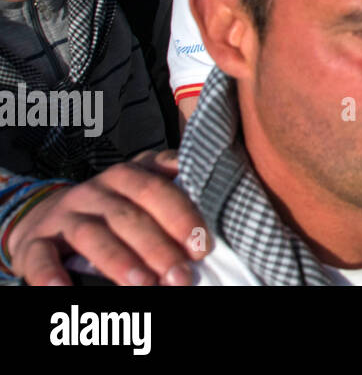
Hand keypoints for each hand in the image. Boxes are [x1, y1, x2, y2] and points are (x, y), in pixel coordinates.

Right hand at [8, 150, 207, 286]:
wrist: (48, 214)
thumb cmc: (113, 207)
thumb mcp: (143, 190)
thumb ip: (176, 189)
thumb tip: (222, 200)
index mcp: (129, 175)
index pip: (158, 190)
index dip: (181, 216)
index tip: (202, 246)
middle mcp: (97, 190)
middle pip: (129, 215)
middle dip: (158, 247)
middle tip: (181, 276)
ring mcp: (65, 214)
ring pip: (92, 235)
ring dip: (119, 261)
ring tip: (144, 286)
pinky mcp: (35, 241)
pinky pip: (42, 257)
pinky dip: (52, 275)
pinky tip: (65, 290)